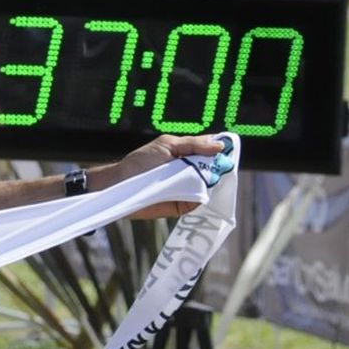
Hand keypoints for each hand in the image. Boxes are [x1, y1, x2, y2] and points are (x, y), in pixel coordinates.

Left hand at [93, 134, 227, 219]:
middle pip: (217, 168)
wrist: (121, 184)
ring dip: (211, 180)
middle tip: (220, 165)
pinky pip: (201, 200)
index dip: (222, 149)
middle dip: (220, 165)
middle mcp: (193, 170)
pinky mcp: (186, 204)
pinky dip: (202, 194)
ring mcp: (190, 187)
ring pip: (212, 184)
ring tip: (205, 176)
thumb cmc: (141, 162)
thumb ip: (193, 144)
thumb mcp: (167, 145)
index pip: (213, 150)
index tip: (227, 148)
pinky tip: (199, 189)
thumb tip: (219, 145)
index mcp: (189, 153)